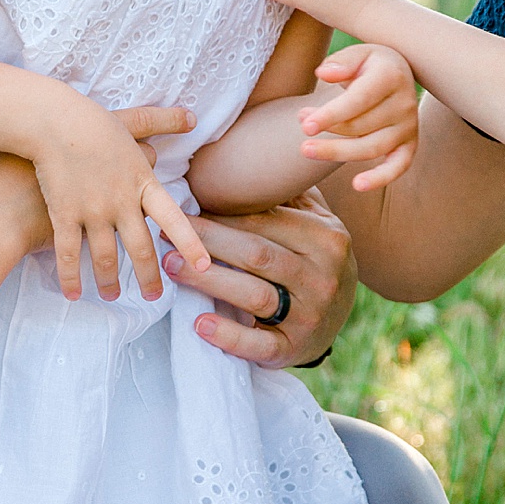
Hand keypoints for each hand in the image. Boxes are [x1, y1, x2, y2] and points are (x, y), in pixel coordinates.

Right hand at [30, 97, 205, 302]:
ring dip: (109, 281)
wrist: (49, 121)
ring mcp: (92, 210)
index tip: (202, 266)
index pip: (173, 218)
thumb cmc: (88, 118)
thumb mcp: (129, 125)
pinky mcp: (63, 215)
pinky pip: (69, 254)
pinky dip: (71, 277)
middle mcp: (121, 201)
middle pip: (140, 248)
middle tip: (154, 295)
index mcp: (141, 181)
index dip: (189, 243)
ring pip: (105, 257)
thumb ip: (159, 129)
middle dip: (148, 276)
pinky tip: (73, 293)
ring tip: (111, 296)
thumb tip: (192, 119)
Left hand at [170, 191, 357, 368]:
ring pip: (254, 294)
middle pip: (256, 254)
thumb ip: (289, 197)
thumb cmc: (313, 262)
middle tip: (164, 236)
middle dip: (206, 243)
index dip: (220, 216)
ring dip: (208, 281)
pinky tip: (199, 324)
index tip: (179, 209)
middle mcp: (323, 275)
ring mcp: (311, 315)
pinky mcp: (295, 349)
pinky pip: (260, 344)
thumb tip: (244, 154)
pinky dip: (229, 335)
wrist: (339, 321)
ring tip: (171, 269)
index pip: (266, 223)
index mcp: (327, 238)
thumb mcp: (316, 225)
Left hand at [298, 43, 418, 190]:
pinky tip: (357, 185)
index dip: (331, 114)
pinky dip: (380, 178)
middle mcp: (405, 103)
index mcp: (391, 76)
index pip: (358, 100)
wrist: (398, 73)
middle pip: (360, 126)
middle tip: (302, 126)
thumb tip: (323, 73)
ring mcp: (409, 126)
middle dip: (328, 129)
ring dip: (337, 152)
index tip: (305, 124)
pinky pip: (398, 166)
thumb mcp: (357, 53)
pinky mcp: (410, 144)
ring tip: (307, 149)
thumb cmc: (370, 65)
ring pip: (371, 147)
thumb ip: (341, 62)